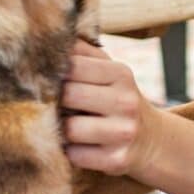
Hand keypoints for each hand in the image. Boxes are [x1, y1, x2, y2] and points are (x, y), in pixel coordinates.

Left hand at [62, 40, 159, 177]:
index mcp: (121, 73)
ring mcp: (123, 131)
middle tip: (50, 104)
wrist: (151, 139)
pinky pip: (76, 155)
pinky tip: (78, 145)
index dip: (52, 72)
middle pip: (69, 95)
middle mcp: (126, 100)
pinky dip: (70, 151)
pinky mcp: (117, 159)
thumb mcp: (110, 71)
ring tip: (65, 125)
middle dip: (54, 101)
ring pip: (70, 128)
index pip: (74, 65)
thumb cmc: (118, 98)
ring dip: (61, 129)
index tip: (42, 78)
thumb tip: (49, 34)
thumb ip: (83, 53)